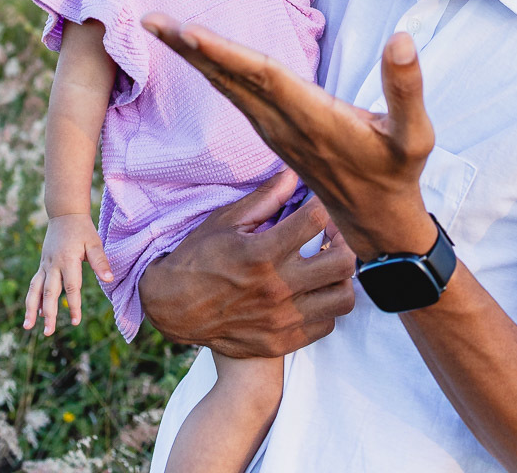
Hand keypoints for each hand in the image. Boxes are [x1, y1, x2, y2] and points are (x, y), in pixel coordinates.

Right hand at [23, 213, 113, 335]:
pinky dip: (33, 298)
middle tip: (48, 332)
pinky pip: (35, 283)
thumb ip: (100, 262)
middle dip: (48, 313)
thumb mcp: (94, 242)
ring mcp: (45, 265)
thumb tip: (109, 279)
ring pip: (36, 289)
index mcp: (68, 260)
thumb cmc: (83, 230)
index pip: (71, 287)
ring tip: (28, 326)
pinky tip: (35, 312)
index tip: (75, 321)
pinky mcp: (42, 265)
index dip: (73, 305)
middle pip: (50, 292)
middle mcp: (53, 264)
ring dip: (31, 308)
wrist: (65, 214)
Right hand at [139, 169, 355, 357]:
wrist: (172, 309)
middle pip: (343, 262)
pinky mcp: (281, 342)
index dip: (323, 204)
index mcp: (262, 253)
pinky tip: (312, 290)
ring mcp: (282, 320)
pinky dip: (326, 305)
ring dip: (340, 276)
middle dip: (343, 240)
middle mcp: (277, 289)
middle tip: (332, 233)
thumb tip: (293, 174)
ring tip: (326, 263)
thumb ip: (265, 199)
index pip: (316, 219)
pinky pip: (327, 325)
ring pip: (343, 298)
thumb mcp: (225, 221)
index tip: (320, 202)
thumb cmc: (197, 258)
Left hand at [141, 17, 436, 260]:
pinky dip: (211, 68)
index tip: (189, 32)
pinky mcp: (274, 131)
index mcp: (314, 118)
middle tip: (151, 19)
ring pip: (227, 85)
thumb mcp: (415, 137)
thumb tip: (402, 39)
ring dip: (193, 55)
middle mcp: (285, 123)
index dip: (226, 54)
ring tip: (160, 26)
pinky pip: (235, 93)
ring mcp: (275, 129)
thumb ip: (406, 89)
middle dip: (190, 48)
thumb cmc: (398, 174)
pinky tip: (195, 52)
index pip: (263, 77)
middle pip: (230, 77)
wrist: (376, 224)